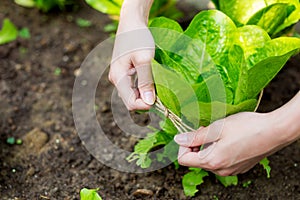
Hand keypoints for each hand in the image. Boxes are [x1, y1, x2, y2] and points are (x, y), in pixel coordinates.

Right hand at [109, 0, 154, 110]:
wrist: (132, 22)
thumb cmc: (138, 37)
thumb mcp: (144, 59)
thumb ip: (146, 82)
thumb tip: (149, 102)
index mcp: (118, 77)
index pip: (130, 103)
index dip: (145, 105)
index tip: (160, 99)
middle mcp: (116, 79)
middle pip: (130, 100)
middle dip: (146, 101)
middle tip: (161, 94)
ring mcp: (119, 76)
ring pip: (132, 94)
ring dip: (145, 95)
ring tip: (158, 87)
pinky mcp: (124, 73)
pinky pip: (133, 87)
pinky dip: (143, 88)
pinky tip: (152, 82)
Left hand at [174, 112, 289, 175]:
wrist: (274, 131)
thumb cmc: (246, 127)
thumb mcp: (217, 128)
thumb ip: (195, 136)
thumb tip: (178, 140)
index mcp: (212, 161)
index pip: (183, 159)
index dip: (183, 145)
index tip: (192, 133)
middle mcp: (220, 170)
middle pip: (196, 160)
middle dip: (196, 144)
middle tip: (206, 130)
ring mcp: (231, 170)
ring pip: (208, 160)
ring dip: (207, 147)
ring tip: (219, 133)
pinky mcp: (239, 167)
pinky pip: (220, 161)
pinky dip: (218, 150)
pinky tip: (229, 139)